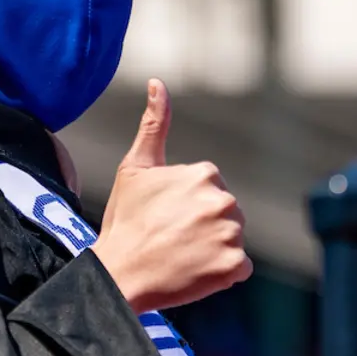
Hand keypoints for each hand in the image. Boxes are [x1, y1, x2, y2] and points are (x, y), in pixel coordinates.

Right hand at [94, 78, 251, 310]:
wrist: (118, 273)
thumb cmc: (125, 220)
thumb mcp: (134, 168)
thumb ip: (154, 125)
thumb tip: (158, 82)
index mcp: (205, 173)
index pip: (208, 189)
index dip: (184, 204)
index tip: (163, 216)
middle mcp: (224, 201)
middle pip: (223, 212)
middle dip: (202, 224)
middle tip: (170, 238)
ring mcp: (231, 235)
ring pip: (231, 238)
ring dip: (212, 247)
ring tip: (180, 255)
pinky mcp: (235, 266)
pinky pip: (238, 267)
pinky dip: (220, 272)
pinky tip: (194, 271)